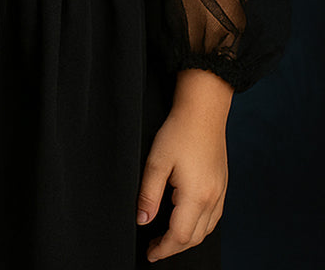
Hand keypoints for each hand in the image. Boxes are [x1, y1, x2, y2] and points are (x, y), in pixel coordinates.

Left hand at [136, 69, 231, 261]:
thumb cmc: (178, 132)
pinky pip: (213, 217)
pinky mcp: (222, 186)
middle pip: (195, 238)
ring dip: (187, 239)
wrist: (203, 112)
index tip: (149, 253)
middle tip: (154, 248)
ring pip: (206, 230)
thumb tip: (142, 220)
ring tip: (166, 238)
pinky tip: (186, 220)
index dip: (163, 248)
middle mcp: (213, 199)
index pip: (180, 236)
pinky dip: (199, 226)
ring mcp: (221, 193)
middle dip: (174, 247)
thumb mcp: (156, 162)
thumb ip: (148, 194)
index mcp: (196, 196)